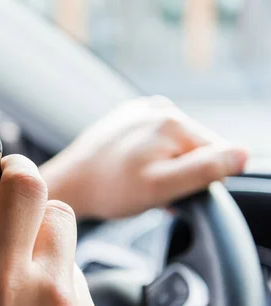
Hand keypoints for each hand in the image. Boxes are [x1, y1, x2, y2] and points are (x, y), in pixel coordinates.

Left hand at [40, 96, 248, 218]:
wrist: (69, 184)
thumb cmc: (110, 189)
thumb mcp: (161, 187)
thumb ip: (203, 170)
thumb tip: (242, 154)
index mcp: (174, 122)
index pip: (217, 154)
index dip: (200, 181)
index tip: (173, 193)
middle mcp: (160, 108)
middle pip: (195, 148)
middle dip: (181, 173)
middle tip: (153, 190)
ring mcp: (142, 110)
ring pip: (175, 145)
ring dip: (165, 166)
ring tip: (138, 180)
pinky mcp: (127, 117)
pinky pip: (154, 140)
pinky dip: (149, 157)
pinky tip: (129, 169)